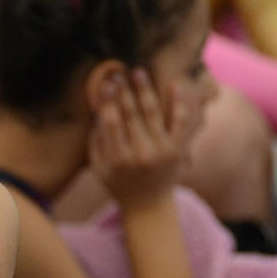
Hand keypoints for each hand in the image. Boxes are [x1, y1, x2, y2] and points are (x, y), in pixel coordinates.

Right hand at [90, 69, 192, 209]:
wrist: (149, 205)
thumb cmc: (118, 182)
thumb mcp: (99, 166)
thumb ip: (97, 139)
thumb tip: (99, 107)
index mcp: (118, 159)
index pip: (111, 122)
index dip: (108, 101)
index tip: (105, 83)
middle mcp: (141, 155)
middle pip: (131, 115)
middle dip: (124, 91)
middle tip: (118, 74)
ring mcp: (162, 152)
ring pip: (153, 114)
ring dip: (145, 90)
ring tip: (138, 72)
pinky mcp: (178, 149)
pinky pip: (180, 122)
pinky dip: (178, 103)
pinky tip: (173, 85)